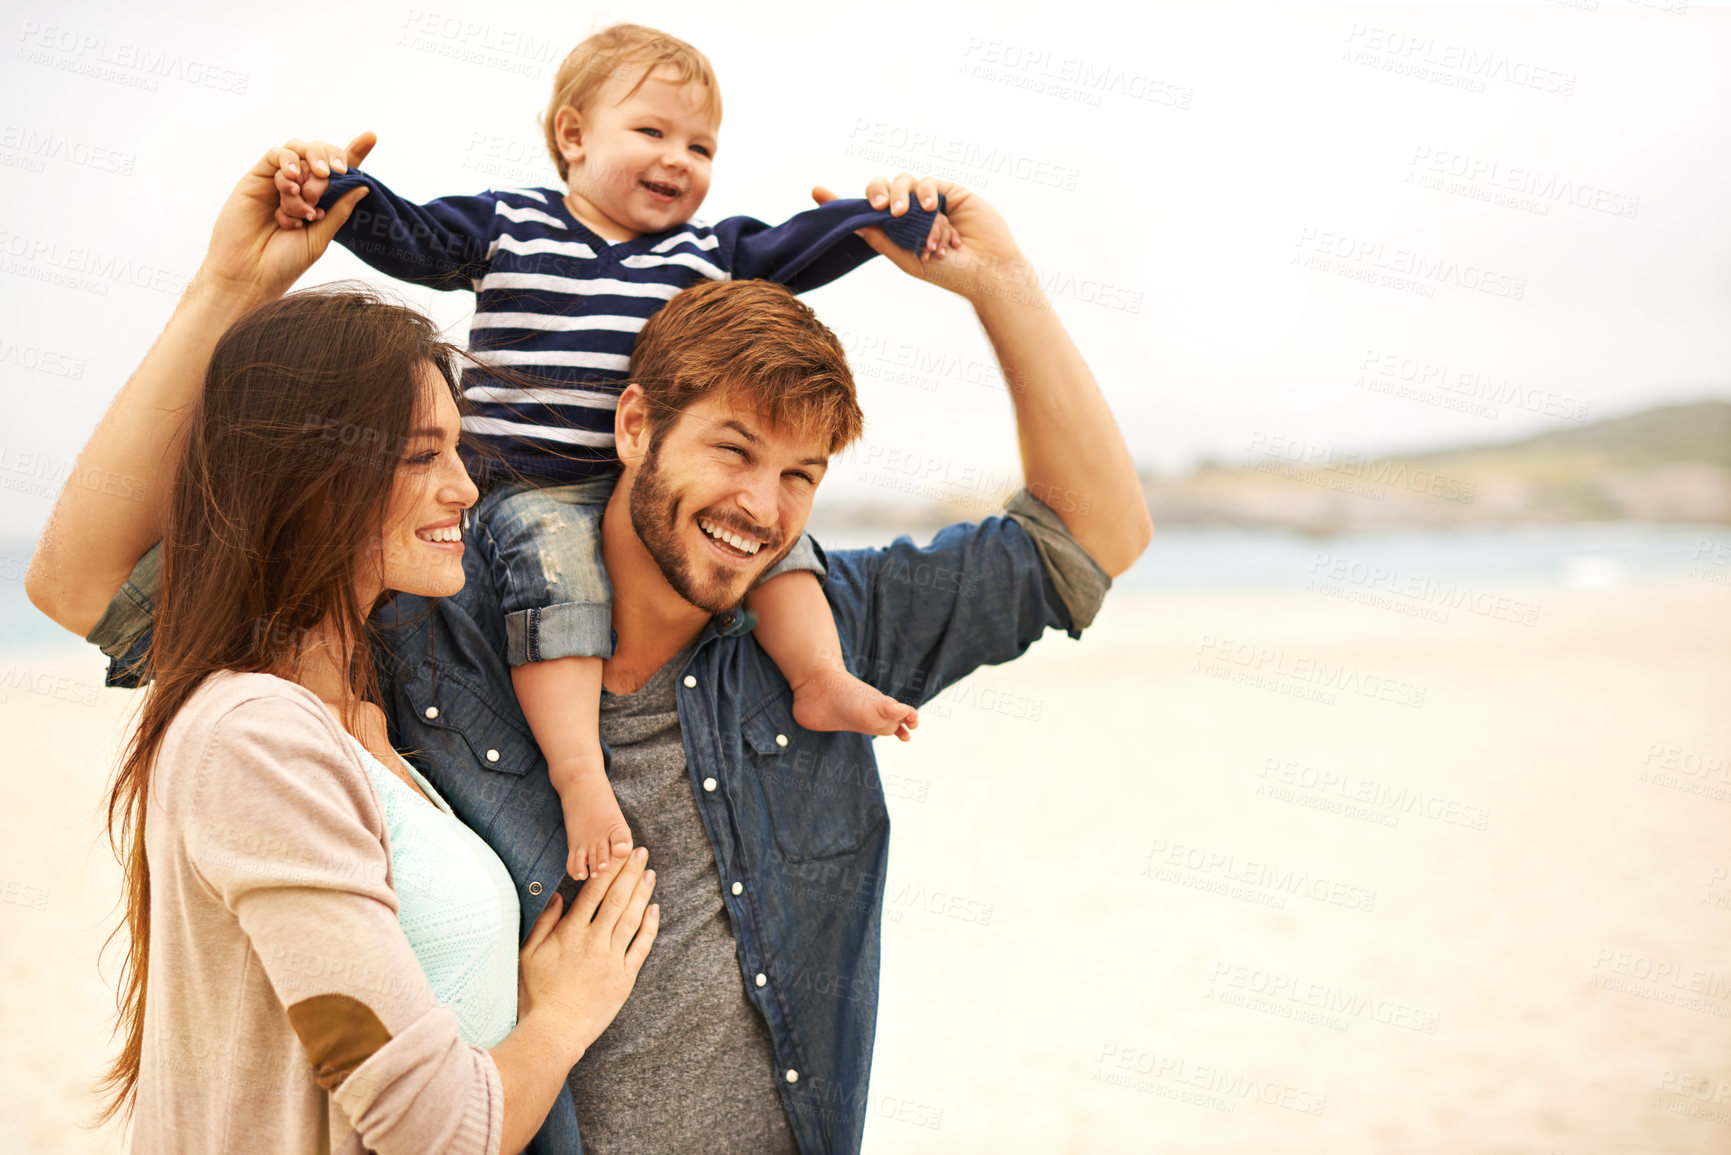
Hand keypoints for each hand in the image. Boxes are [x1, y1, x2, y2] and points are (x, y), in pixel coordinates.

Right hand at [196, 134, 373, 305]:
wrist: (249, 276)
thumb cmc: (284, 263)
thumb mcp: (320, 237)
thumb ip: (338, 210)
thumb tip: (363, 186)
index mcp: (318, 202)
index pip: (338, 171)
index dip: (354, 153)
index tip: (371, 137)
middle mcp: (298, 188)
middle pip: (319, 154)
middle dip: (329, 160)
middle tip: (331, 176)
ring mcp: (276, 182)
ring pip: (298, 151)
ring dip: (309, 164)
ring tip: (307, 193)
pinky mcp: (255, 179)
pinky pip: (275, 156)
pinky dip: (287, 162)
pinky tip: (292, 181)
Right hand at [516, 846, 658, 1063]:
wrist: (554, 1032)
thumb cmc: (535, 995)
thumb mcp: (528, 955)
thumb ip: (543, 923)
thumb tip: (556, 896)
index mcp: (571, 933)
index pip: (593, 892)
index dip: (608, 869)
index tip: (617, 852)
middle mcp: (595, 941)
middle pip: (617, 899)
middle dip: (630, 872)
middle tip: (640, 851)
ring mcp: (612, 959)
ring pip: (632, 918)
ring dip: (642, 893)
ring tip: (650, 873)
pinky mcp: (625, 978)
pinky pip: (641, 947)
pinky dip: (650, 927)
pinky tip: (655, 910)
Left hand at [811, 174, 1029, 306]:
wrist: (987, 271)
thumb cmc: (948, 272)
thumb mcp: (905, 257)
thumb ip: (879, 238)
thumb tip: (850, 223)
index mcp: (895, 231)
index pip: (863, 211)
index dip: (840, 201)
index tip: (816, 192)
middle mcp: (910, 213)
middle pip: (882, 189)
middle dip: (877, 193)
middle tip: (880, 209)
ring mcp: (929, 201)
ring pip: (904, 184)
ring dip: (904, 199)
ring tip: (909, 217)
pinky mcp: (949, 192)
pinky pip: (928, 183)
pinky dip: (926, 194)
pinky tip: (933, 208)